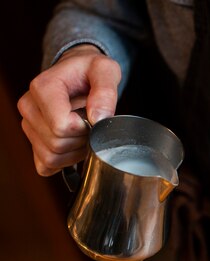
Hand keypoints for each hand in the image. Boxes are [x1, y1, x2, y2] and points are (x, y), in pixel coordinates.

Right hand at [17, 44, 120, 175]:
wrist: (78, 75)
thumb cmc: (90, 72)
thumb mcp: (105, 71)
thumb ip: (105, 91)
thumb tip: (98, 118)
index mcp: (42, 88)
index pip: (61, 126)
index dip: (84, 127)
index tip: (93, 116)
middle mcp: (29, 107)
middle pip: (57, 143)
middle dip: (82, 139)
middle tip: (91, 124)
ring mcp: (29, 126)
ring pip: (52, 157)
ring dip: (75, 151)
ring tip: (83, 132)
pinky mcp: (33, 142)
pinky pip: (46, 165)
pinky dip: (64, 161)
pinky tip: (75, 145)